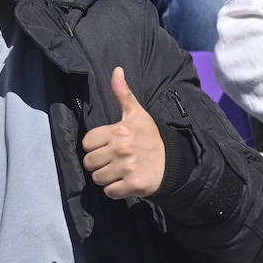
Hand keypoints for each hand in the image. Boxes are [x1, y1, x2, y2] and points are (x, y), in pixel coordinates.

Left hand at [81, 67, 164, 198]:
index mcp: (118, 131)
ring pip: (97, 178)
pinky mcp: (132, 186)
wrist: (174, 162)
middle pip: (89, 163)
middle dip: (98, 164)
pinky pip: (109, 192)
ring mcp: (126, 168)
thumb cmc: (151, 137)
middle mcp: (121, 149)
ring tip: (119, 171)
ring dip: (105, 178)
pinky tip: (124, 182)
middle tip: (113, 161)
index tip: (107, 147)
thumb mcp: (136, 113)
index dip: (95, 147)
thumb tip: (116, 70)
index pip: (87, 143)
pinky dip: (114, 190)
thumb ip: (122, 93)